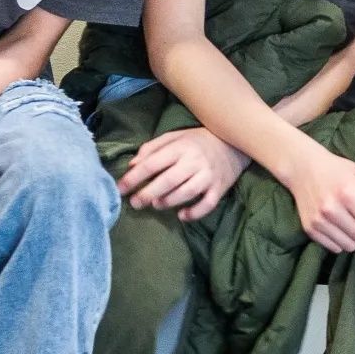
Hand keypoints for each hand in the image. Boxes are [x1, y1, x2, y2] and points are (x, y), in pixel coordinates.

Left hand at [118, 127, 249, 221]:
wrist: (234, 143)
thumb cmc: (198, 141)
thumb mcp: (174, 137)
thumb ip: (152, 149)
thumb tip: (132, 165)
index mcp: (181, 147)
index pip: (153, 163)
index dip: (134, 177)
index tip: (120, 188)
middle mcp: (194, 161)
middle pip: (168, 180)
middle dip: (147, 193)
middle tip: (135, 203)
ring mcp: (208, 175)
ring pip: (186, 193)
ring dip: (168, 202)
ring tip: (156, 205)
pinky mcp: (220, 188)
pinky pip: (207, 204)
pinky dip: (194, 213)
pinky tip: (182, 216)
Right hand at [283, 143, 354, 252]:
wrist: (302, 168)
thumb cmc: (337, 170)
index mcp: (347, 193)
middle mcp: (331, 209)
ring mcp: (318, 221)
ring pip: (349, 246)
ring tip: (352, 221)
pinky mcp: (309, 229)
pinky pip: (334, 248)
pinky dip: (341, 241)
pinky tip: (340, 226)